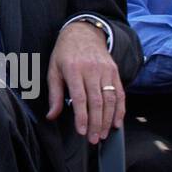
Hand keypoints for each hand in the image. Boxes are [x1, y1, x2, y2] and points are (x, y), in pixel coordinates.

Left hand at [46, 21, 123, 143]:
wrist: (83, 33)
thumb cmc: (65, 53)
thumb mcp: (53, 70)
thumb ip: (54, 94)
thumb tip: (51, 116)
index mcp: (73, 69)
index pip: (80, 98)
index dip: (82, 117)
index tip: (82, 131)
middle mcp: (91, 70)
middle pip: (97, 101)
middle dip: (96, 123)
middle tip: (93, 139)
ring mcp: (105, 70)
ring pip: (110, 99)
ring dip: (107, 120)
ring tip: (102, 134)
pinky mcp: (115, 71)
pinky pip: (120, 93)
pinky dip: (120, 110)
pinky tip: (116, 123)